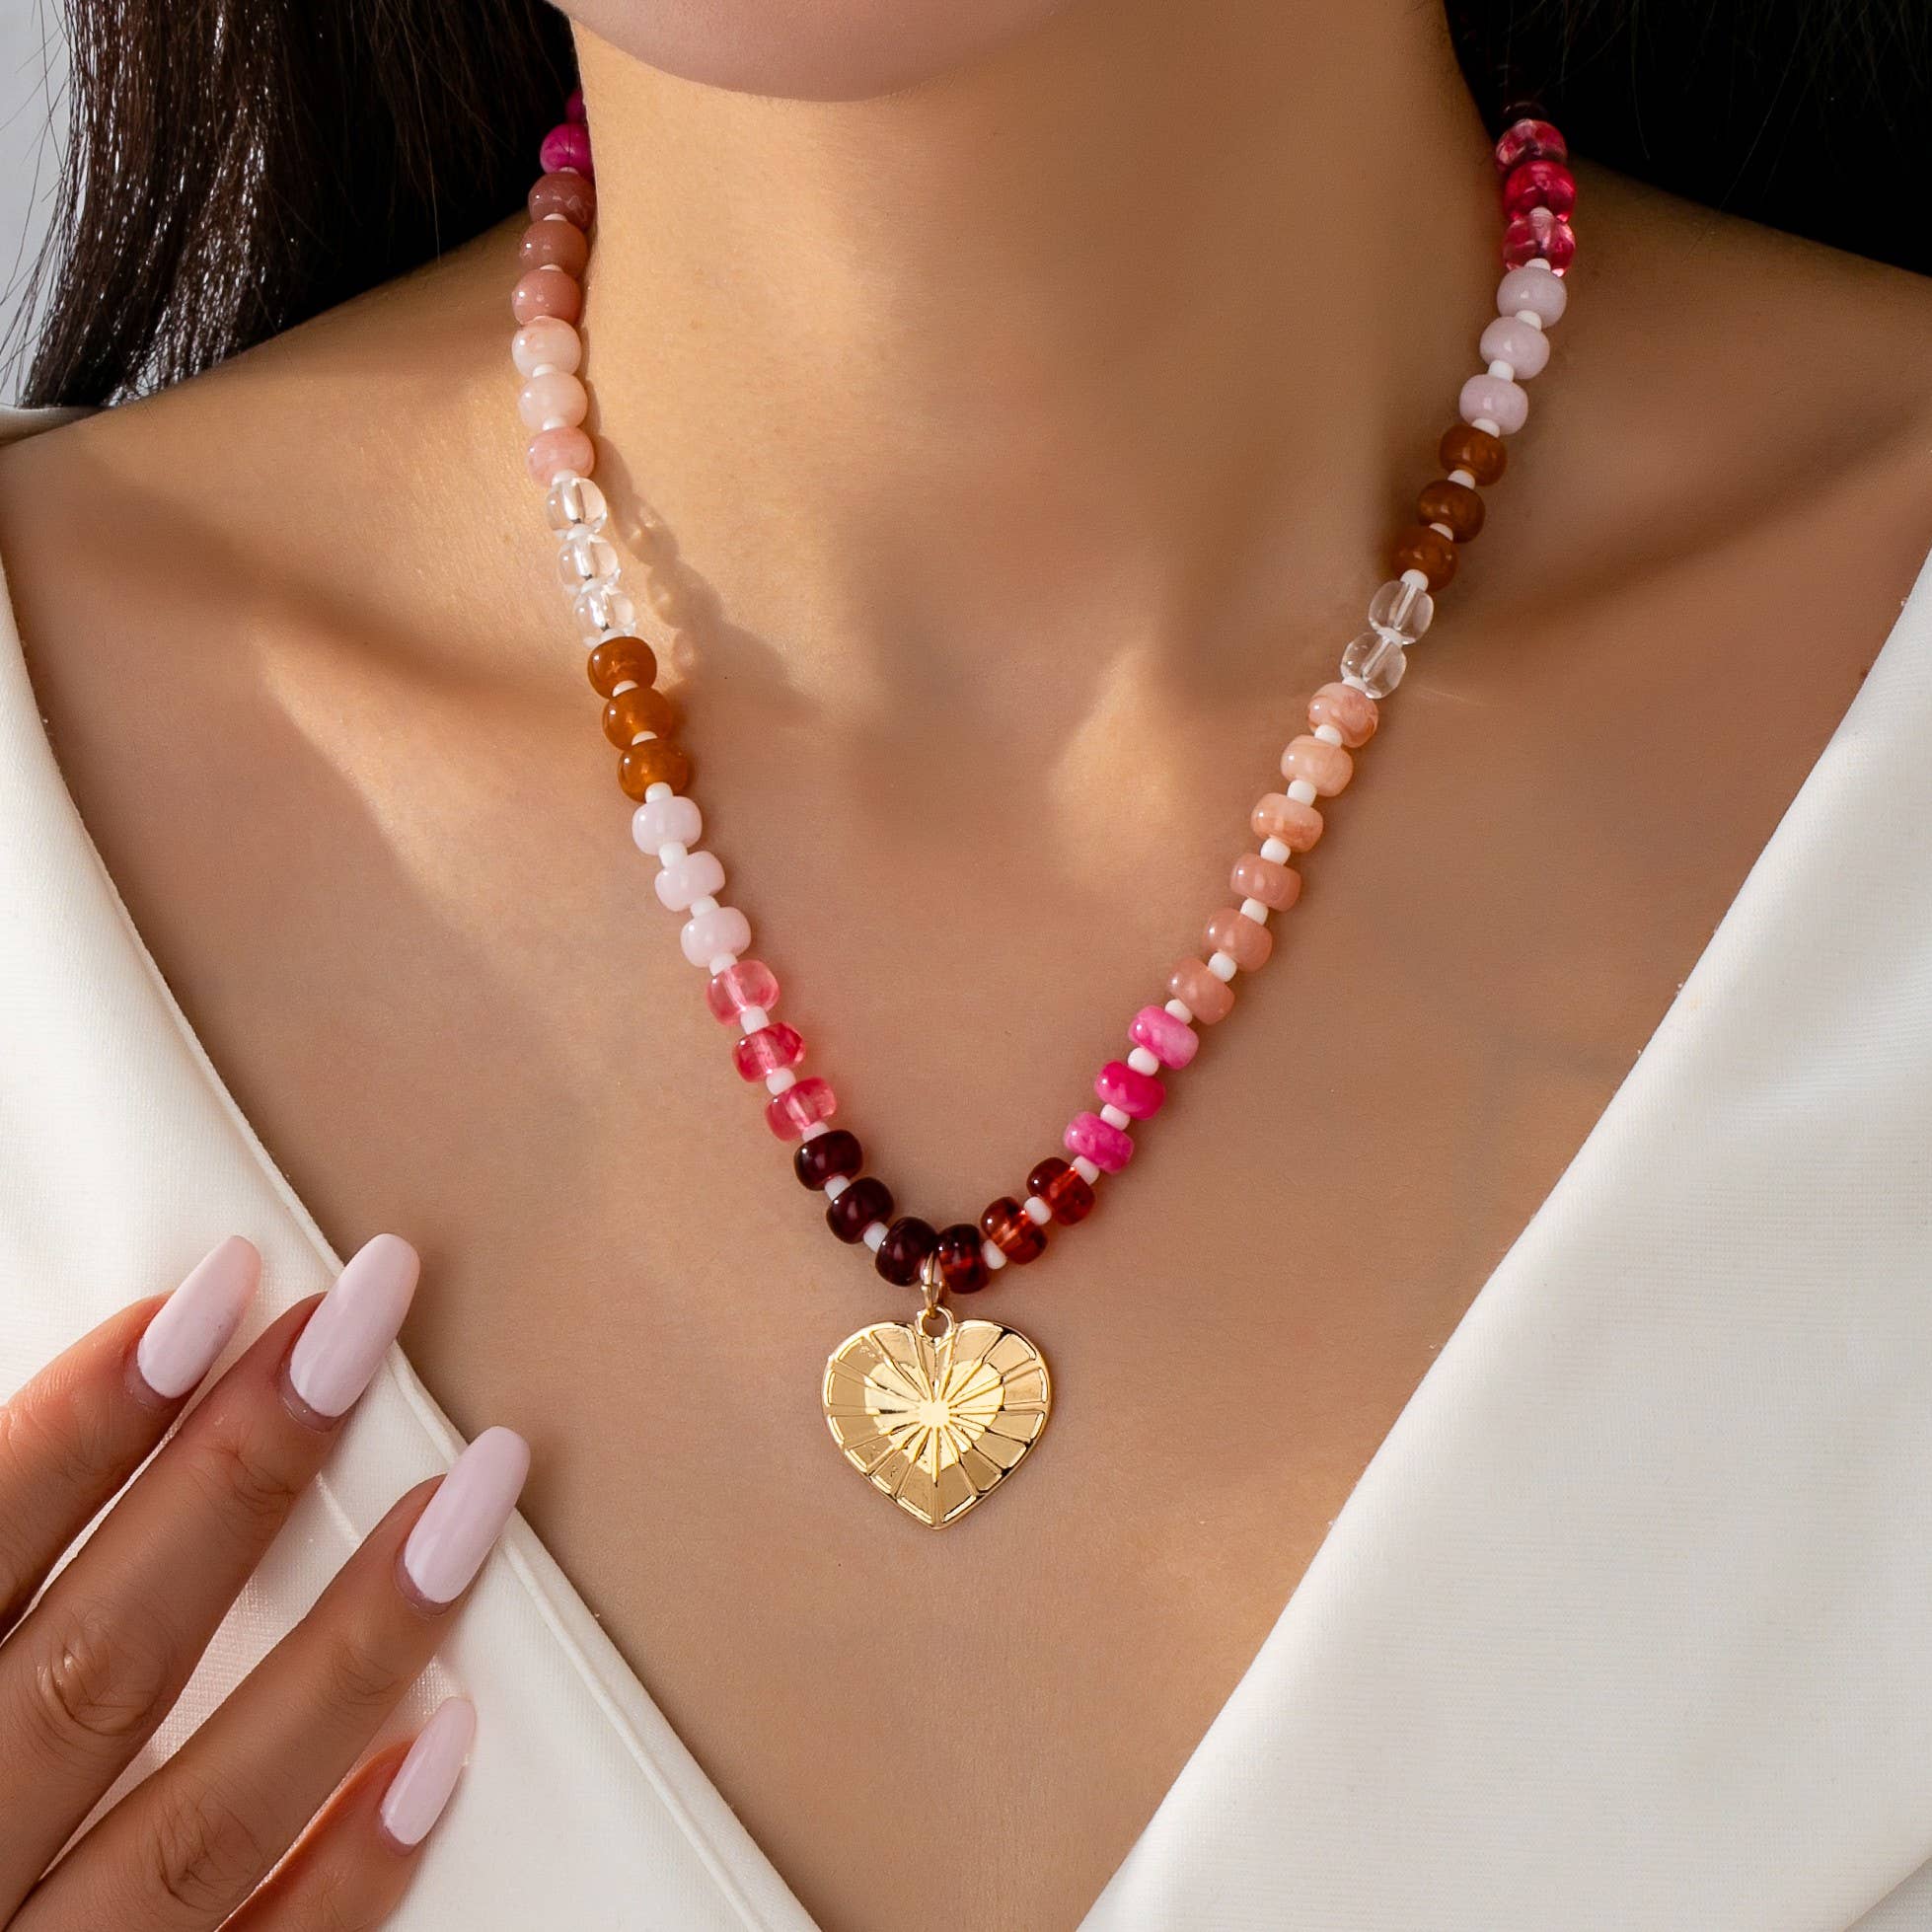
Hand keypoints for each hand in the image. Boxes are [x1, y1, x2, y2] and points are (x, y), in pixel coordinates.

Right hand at [0, 1234, 528, 1929]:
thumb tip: (108, 1428)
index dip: (85, 1425)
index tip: (216, 1293)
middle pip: (98, 1666)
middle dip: (236, 1480)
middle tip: (362, 1322)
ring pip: (200, 1821)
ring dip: (349, 1647)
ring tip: (474, 1492)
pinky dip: (348, 1876)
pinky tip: (446, 1748)